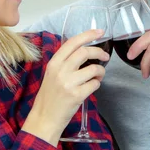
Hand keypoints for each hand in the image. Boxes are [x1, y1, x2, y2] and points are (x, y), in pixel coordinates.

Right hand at [22, 29, 109, 144]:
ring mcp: (68, 83)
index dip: (88, 34)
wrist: (44, 118)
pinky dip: (97, 84)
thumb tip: (85, 51)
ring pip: (94, 69)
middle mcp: (60, 70)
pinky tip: (92, 87)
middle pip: (85, 52)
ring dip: (100, 71)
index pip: (73, 42)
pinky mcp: (76, 95)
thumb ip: (65, 62)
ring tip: (98, 76)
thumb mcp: (52, 74)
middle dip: (99, 52)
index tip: (100, 32)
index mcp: (54, 63)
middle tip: (105, 56)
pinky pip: (94, 84)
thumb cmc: (50, 96)